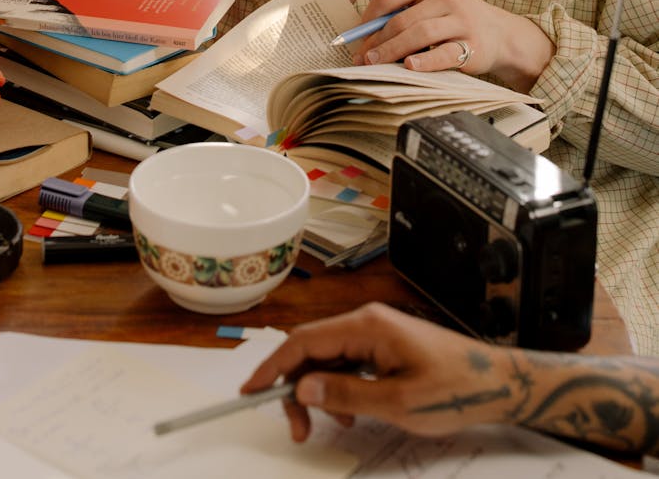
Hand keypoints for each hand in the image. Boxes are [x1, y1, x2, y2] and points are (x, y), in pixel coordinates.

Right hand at [241, 302, 508, 442]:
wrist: (499, 384)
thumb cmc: (457, 389)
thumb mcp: (398, 401)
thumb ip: (346, 394)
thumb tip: (304, 387)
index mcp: (367, 326)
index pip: (305, 342)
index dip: (273, 366)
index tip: (251, 390)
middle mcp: (368, 322)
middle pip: (312, 350)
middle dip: (295, 387)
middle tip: (296, 427)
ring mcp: (377, 333)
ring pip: (328, 359)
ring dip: (317, 391)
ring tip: (323, 424)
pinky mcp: (386, 347)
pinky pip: (347, 363)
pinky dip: (338, 388)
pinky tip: (347, 413)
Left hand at [350, 0, 553, 90]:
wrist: (500, 33)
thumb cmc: (454, 18)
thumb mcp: (430, 3)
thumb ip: (401, 11)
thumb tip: (362, 34)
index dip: (367, 19)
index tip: (355, 37)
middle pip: (401, 18)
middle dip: (376, 40)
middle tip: (361, 58)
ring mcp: (461, 19)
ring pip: (419, 34)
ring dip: (392, 51)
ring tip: (375, 64)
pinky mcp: (473, 45)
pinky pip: (444, 53)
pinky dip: (425, 61)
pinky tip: (409, 67)